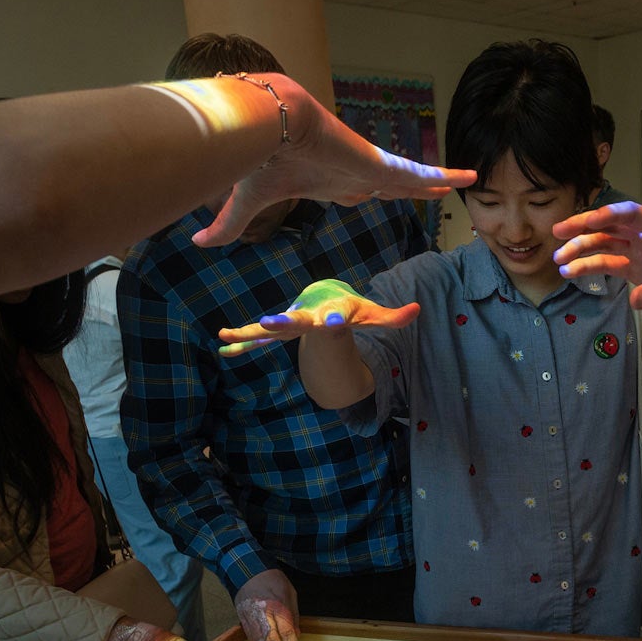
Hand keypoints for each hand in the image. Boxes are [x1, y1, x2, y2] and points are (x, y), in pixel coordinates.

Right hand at [193, 77, 475, 246]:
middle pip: (390, 187)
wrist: (269, 123)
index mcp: (327, 182)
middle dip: (409, 191)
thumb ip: (229, 226)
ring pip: (412, 182)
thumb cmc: (259, 158)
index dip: (368, 195)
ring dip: (434, 184)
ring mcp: (370, 170)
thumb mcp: (247, 203)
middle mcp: (353, 175)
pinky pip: (422, 175)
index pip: (355, 192)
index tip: (375, 197)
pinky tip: (469, 179)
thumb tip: (196, 244)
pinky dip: (446, 176)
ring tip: (462, 185)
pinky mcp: (382, 166)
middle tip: (429, 195)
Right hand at [217, 278, 420, 355]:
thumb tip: (417, 310)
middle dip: (284, 321)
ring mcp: (291, 323)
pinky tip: (224, 346)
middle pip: (296, 320)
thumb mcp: (373, 315)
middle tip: (271, 321)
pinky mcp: (280, 331)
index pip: (335, 318)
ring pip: (268, 329)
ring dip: (249, 331)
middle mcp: (308, 316)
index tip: (331, 322)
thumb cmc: (350, 309)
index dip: (335, 320)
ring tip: (226, 332)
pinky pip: (259, 339)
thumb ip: (394, 316)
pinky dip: (242, 342)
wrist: (325, 294)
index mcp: (332, 312)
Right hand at [234, 568, 300, 640]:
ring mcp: (251, 618)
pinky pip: (252, 637)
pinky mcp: (243, 619)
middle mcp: (263, 614)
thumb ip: (293, 614)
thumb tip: (297, 635)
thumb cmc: (273, 580)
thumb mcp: (290, 593)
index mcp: (277, 606)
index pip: (286, 631)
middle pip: (272, 640)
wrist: (248, 572)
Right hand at [551, 202, 641, 325]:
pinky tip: (571, 272)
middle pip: (613, 225)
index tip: (589, 220)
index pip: (636, 214)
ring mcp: (641, 252)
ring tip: (558, 260)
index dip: (611, 214)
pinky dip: (590, 267)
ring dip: (582, 249)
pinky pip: (609, 264)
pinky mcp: (637, 269)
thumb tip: (635, 300)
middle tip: (558, 231)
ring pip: (606, 244)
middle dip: (585, 227)